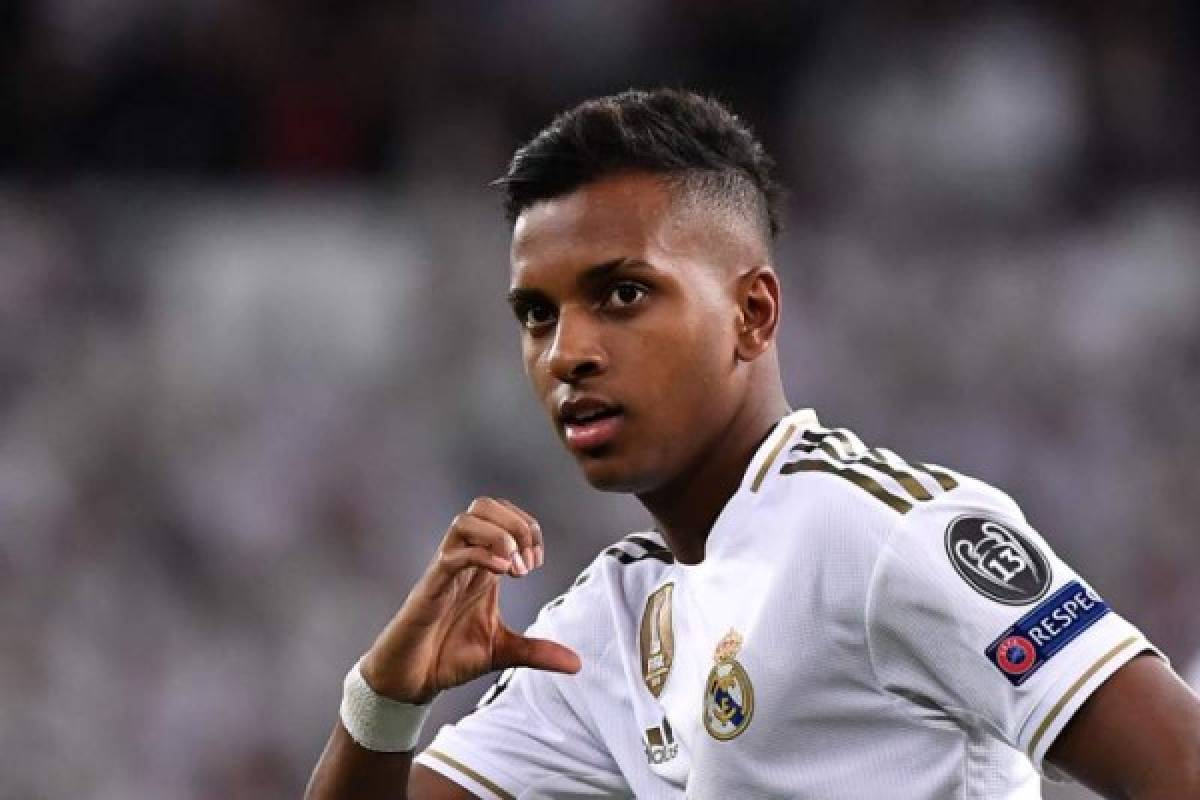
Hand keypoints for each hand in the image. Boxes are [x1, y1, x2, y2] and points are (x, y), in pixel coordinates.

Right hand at [358, 497, 580, 703]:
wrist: (410, 681)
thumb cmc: (448, 657)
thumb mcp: (503, 651)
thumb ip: (538, 651)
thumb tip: (577, 664)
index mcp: (481, 566)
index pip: (503, 516)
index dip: (527, 528)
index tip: (536, 563)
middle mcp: (463, 560)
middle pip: (483, 505)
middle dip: (515, 524)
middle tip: (527, 563)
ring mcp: (444, 571)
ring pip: (465, 520)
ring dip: (498, 535)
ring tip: (513, 567)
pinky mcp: (429, 589)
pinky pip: (451, 556)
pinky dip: (480, 556)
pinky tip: (500, 575)